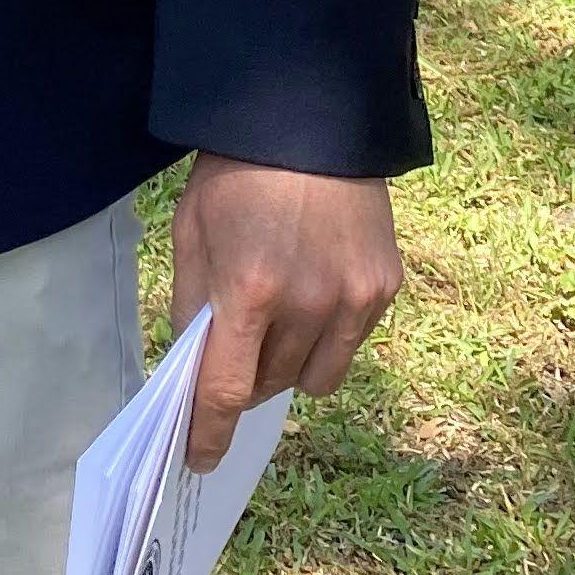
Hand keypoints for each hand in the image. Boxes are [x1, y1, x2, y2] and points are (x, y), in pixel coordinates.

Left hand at [162, 156, 400, 471]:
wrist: (311, 115)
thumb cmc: (237, 171)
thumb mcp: (191, 229)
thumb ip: (190, 304)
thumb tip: (191, 367)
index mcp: (249, 289)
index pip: (226, 390)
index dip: (209, 431)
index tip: (199, 459)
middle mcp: (307, 304)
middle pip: (269, 386)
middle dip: (244, 379)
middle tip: (234, 346)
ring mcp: (353, 299)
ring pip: (313, 378)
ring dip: (287, 365)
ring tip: (276, 318)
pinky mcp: (383, 289)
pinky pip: (348, 348)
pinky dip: (325, 339)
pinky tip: (312, 292)